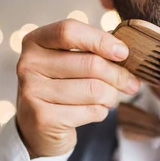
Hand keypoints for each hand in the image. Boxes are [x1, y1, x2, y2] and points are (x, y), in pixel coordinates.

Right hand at [15, 19, 141, 158]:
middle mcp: (28, 64)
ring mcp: (32, 92)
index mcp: (35, 42)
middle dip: (118, 75)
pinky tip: (94, 111)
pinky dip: (101, 112)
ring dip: (111, 96)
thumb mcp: (69, 62)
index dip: (101, 40)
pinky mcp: (43, 118)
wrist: (37, 129)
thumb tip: (125, 52)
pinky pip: (90, 111)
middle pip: (89, 63)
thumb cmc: (61, 88)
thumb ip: (92, 51)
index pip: (69, 31)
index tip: (123, 53)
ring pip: (94, 89)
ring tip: (108, 98)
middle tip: (131, 84)